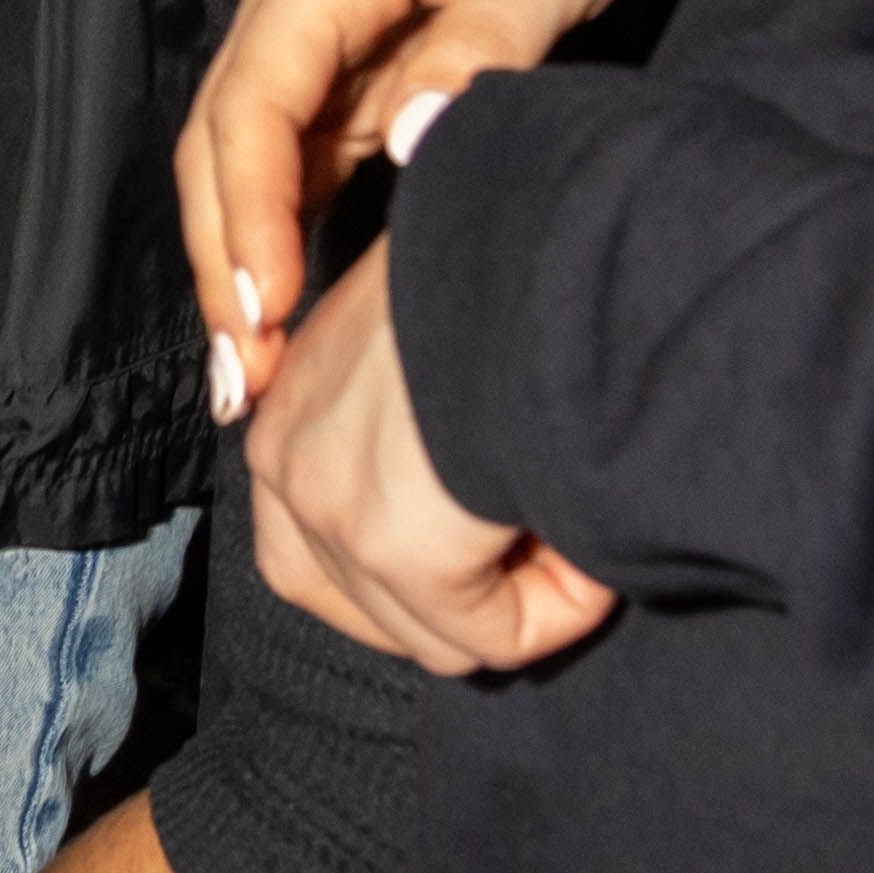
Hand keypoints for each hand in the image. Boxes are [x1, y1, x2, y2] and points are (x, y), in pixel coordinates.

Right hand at [174, 0, 770, 412]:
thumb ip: (481, 46)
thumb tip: (415, 144)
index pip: (250, 107)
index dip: (246, 214)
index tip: (266, 311)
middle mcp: (303, 5)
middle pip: (221, 148)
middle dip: (220, 265)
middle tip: (241, 384)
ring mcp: (329, 39)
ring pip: (251, 165)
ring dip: (244, 264)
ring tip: (256, 376)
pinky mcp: (368, 68)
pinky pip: (303, 163)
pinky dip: (289, 237)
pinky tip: (302, 313)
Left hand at [246, 240, 620, 675]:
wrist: (529, 234)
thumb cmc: (505, 264)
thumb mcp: (438, 325)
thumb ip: (426, 403)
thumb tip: (473, 491)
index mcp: (291, 402)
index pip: (322, 546)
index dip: (434, 560)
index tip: (513, 512)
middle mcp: (281, 453)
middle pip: (369, 604)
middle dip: (471, 595)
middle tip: (551, 534)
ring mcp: (326, 502)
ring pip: (433, 633)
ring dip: (517, 603)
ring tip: (577, 530)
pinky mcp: (392, 543)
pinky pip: (490, 638)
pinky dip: (557, 609)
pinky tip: (592, 542)